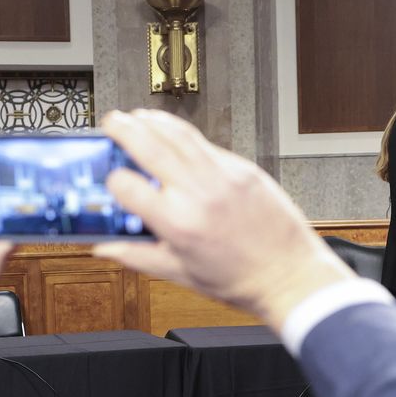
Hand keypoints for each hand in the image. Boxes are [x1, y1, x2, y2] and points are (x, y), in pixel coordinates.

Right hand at [94, 110, 350, 328]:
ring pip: (180, 135)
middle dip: (124, 128)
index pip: (128, 186)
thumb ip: (138, 257)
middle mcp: (198, 195)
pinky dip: (186, 137)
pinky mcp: (243, 170)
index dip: (113, 181)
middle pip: (150, 146)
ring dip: (154, 121)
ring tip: (139, 116)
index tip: (113, 181)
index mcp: (178, 225)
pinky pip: (207, 146)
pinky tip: (176, 138)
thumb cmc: (241, 280)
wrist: (289, 276)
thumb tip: (106, 248)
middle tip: (112, 122)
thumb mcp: (181, 274)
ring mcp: (223, 177)